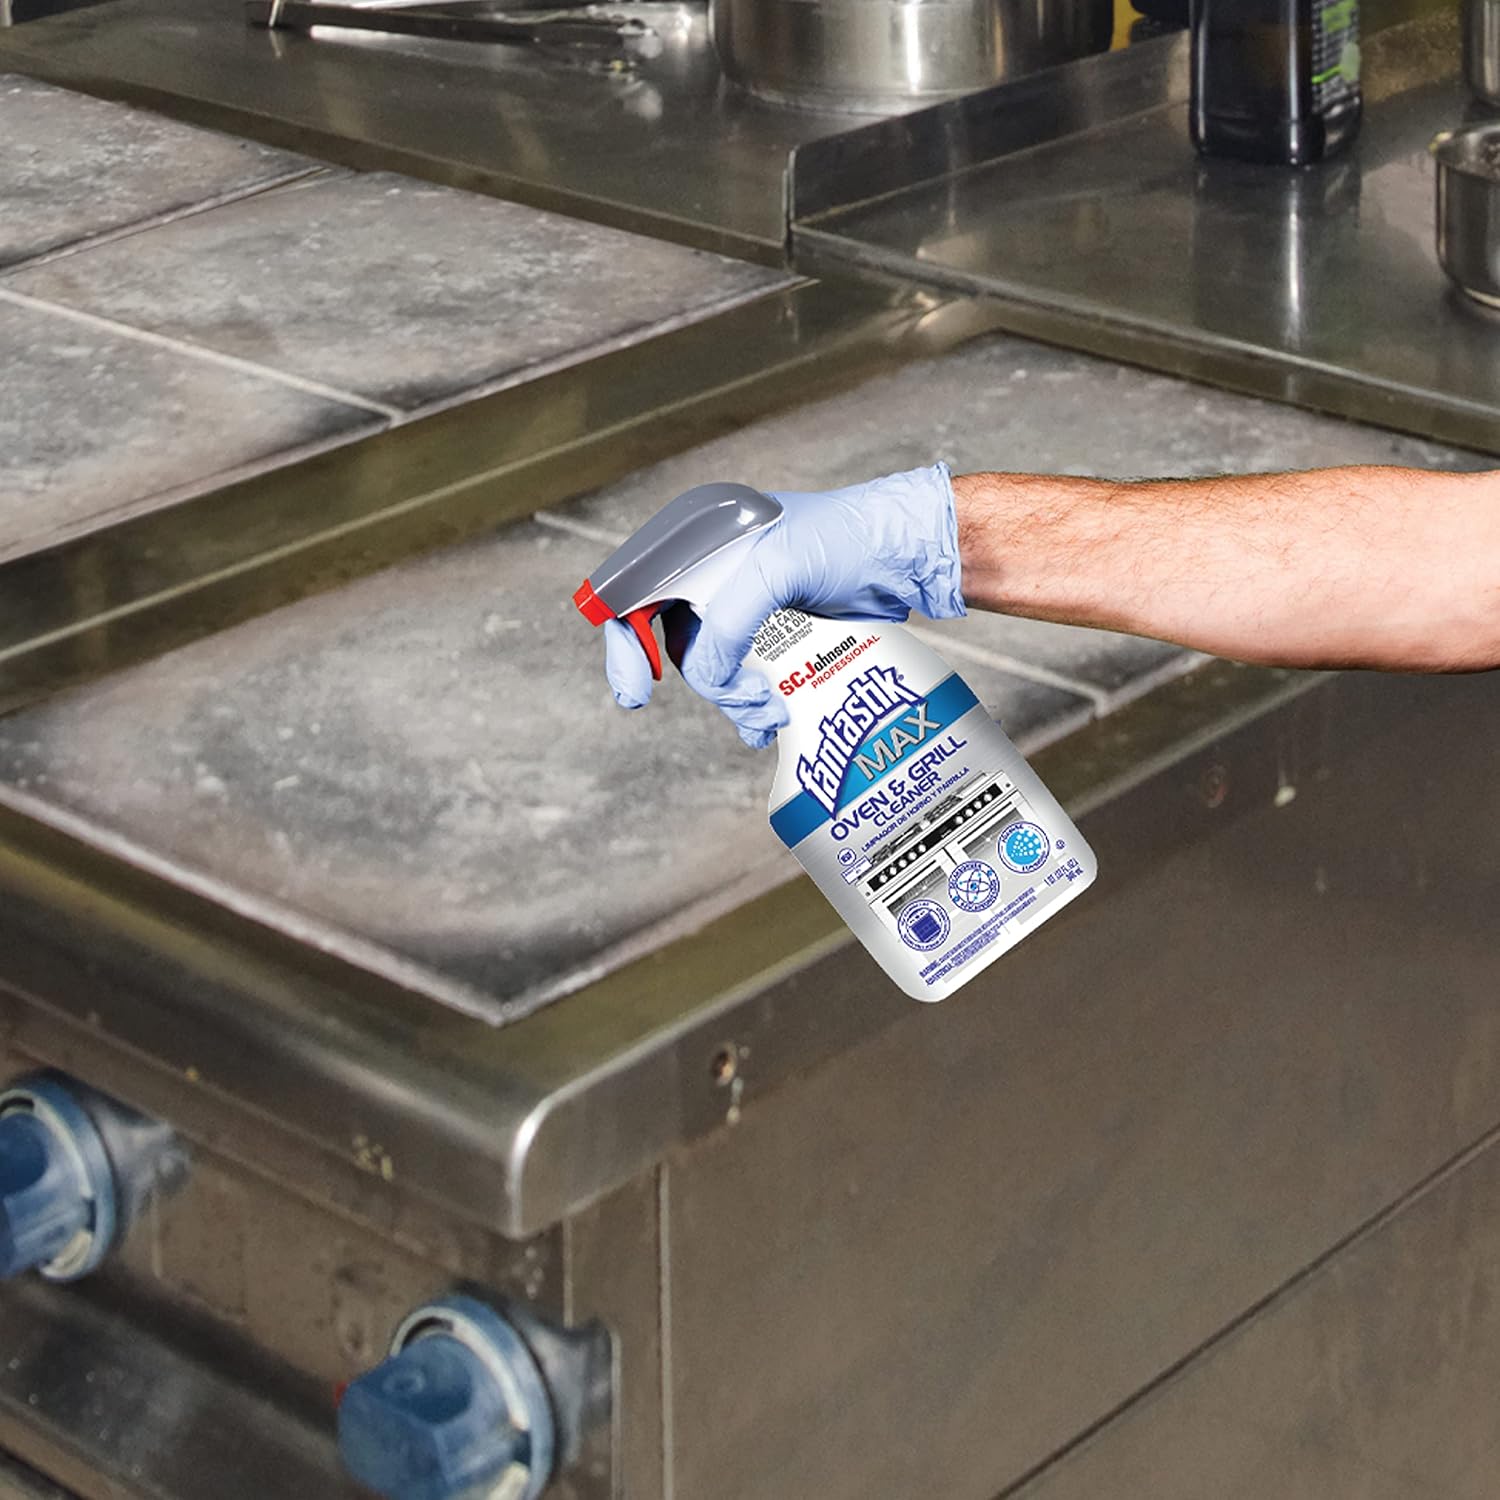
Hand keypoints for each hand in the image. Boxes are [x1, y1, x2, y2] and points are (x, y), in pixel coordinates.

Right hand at [603, 463, 965, 747]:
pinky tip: (771, 724)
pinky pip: (745, 678)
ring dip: (736, 700)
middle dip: (707, 681)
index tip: (637, 692)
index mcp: (701, 539)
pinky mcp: (777, 634)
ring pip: (713, 668)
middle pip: (673, 642)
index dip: (626, 642)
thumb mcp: (777, 569)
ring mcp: (746, 605)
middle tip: (745, 702)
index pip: (636, 591)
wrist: (910, 555)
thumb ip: (731, 621)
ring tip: (772, 712)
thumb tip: (707, 674)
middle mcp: (715, 571)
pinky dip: (753, 706)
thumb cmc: (849, 539)